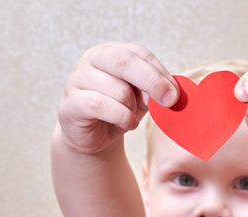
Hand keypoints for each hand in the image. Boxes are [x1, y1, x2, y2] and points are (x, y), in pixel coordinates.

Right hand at [58, 42, 178, 153]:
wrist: (93, 135)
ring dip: (133, 108)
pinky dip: (121, 117)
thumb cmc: (119, 110)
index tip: (176, 93)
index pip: (140, 54)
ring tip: (131, 116)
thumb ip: (155, 90)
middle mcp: (93, 59)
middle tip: (169, 101)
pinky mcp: (71, 103)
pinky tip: (127, 123)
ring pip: (117, 89)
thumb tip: (172, 93)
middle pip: (125, 62)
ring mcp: (78, 79)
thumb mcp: (142, 97)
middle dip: (153, 83)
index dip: (160, 73)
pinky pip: (101, 106)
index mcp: (113, 51)